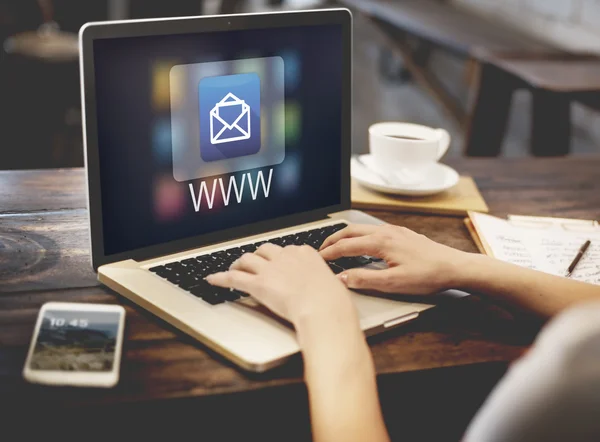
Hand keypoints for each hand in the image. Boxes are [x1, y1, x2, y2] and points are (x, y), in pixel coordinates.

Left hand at [206, 243, 356, 326]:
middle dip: (258, 255)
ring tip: (234, 268)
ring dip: (239, 263)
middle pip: (265, 249)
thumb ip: (322, 281)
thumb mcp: (332, 284)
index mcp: (305, 253)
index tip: (277, 262)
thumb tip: (324, 288)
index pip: (287, 249)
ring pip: (248, 259)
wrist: (323, 308)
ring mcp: (271, 269)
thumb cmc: (332, 301)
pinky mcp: (258, 284)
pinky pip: (234, 278)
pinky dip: (220, 278)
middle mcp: (286, 256)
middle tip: (253, 263)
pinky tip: (212, 279)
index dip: (279, 257)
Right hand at [320, 224, 472, 294]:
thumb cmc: (427, 276)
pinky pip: (374, 230)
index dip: (329, 253)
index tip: (317, 259)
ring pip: (362, 228)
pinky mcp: (403, 233)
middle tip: (320, 249)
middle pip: (351, 231)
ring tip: (336, 245)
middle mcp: (386, 232)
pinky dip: (360, 235)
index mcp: (381, 242)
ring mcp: (395, 230)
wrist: (454, 267)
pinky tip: (362, 244)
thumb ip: (364, 279)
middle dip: (332, 239)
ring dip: (346, 236)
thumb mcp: (393, 283)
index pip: (346, 246)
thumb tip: (341, 277)